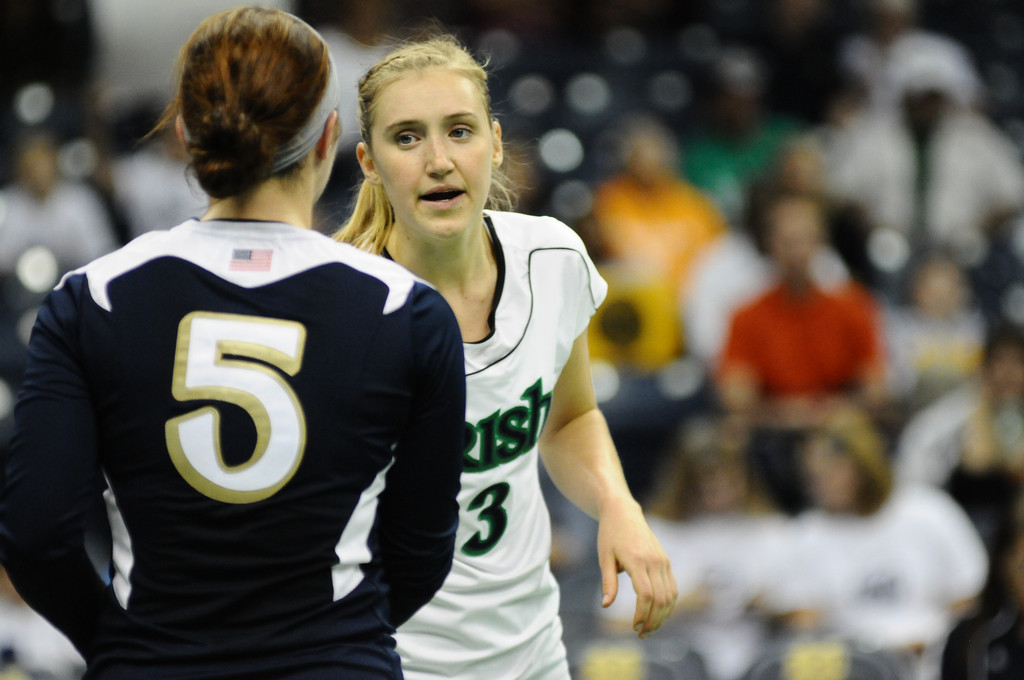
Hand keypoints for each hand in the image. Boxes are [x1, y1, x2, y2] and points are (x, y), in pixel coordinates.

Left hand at [597, 499, 676, 637]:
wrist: (623, 512)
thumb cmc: (610, 535)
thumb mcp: (604, 557)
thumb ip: (608, 582)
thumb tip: (606, 605)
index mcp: (637, 560)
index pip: (646, 595)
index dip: (641, 615)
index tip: (633, 627)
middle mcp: (654, 561)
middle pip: (661, 599)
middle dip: (653, 621)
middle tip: (641, 634)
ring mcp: (663, 561)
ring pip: (670, 596)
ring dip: (662, 616)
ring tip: (649, 629)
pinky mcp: (666, 561)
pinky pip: (672, 588)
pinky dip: (668, 605)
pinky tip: (657, 615)